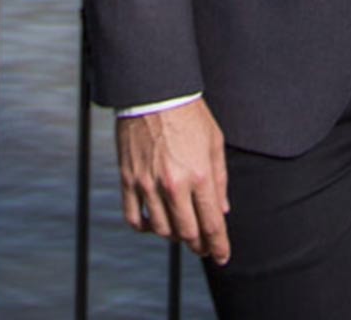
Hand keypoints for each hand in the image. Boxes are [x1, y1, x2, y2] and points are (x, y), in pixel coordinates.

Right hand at [116, 98, 230, 263]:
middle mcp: (173, 185)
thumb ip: (220, 180)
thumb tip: (222, 210)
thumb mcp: (215, 144)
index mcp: (200, 176)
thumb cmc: (189, 115)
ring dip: (174, 237)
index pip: (212, 224)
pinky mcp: (128, 180)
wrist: (155, 93)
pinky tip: (153, 225)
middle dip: (199, 245)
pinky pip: (133, 217)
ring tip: (181, 232)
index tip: (222, 257)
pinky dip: (144, 228)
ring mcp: (147, 184)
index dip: (219, 246)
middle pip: (187, 233)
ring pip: (161, 230)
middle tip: (204, 247)